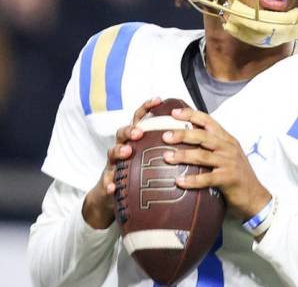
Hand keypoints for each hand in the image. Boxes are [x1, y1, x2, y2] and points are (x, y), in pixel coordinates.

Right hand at [82, 97, 162, 228]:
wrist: (112, 196)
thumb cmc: (136, 173)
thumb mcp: (149, 157)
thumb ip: (163, 146)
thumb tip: (191, 136)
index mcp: (134, 140)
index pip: (139, 120)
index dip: (146, 108)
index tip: (158, 100)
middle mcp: (122, 148)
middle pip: (122, 133)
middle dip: (130, 130)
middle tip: (139, 131)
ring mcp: (113, 164)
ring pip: (112, 153)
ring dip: (119, 150)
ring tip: (127, 151)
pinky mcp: (107, 182)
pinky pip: (107, 182)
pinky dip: (109, 183)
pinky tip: (113, 187)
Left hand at [161, 107, 271, 219]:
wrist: (255, 196)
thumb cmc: (238, 175)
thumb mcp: (228, 154)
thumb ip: (213, 145)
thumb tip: (186, 138)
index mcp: (227, 139)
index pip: (208, 121)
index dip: (191, 115)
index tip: (174, 112)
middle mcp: (228, 148)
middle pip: (203, 136)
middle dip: (182, 134)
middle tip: (165, 136)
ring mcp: (229, 163)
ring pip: (202, 155)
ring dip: (183, 156)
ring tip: (166, 157)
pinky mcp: (228, 179)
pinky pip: (207, 178)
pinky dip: (192, 180)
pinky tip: (179, 181)